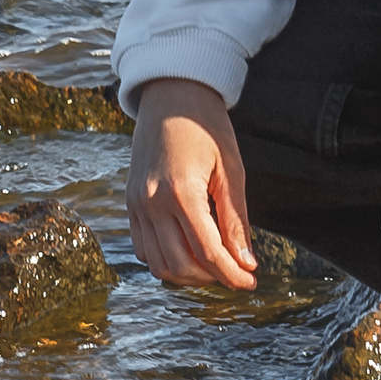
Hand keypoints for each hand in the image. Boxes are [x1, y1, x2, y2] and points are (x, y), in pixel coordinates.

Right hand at [124, 77, 256, 290]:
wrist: (170, 95)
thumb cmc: (206, 126)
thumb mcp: (231, 169)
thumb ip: (236, 219)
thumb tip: (246, 262)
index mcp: (180, 191)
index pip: (208, 252)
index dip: (232, 275)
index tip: (251, 283)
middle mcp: (151, 202)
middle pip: (180, 266)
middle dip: (212, 278)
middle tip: (236, 270)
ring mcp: (136, 204)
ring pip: (158, 264)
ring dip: (188, 274)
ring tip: (214, 263)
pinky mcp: (130, 204)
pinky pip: (143, 249)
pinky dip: (166, 260)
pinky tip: (189, 250)